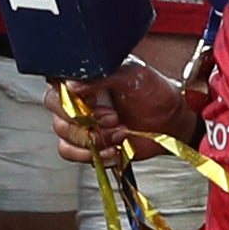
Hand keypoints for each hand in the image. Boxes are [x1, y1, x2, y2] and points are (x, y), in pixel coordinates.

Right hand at [52, 63, 195, 167]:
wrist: (171, 123)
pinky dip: (89, 154)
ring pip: (63, 132)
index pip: (58, 82)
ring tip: (120, 134)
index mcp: (84, 77)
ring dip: (93, 137)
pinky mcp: (85, 144)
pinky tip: (111, 150)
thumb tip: (72, 85)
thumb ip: (101, 76)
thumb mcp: (132, 75)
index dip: (73, 95)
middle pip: (57, 109)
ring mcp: (79, 122)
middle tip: (113, 118)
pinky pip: (68, 151)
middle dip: (86, 118)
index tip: (96, 99)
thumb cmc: (154, 93)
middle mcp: (76, 98)